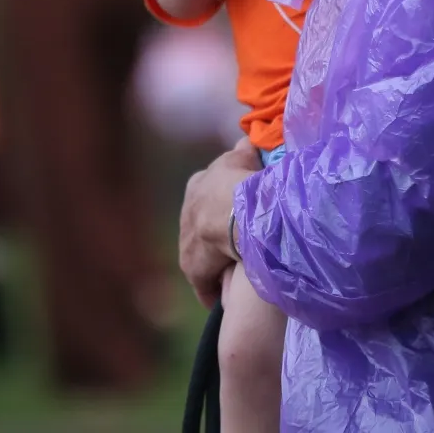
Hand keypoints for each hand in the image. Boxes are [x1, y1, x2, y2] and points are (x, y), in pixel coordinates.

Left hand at [178, 137, 261, 306]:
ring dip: (215, 263)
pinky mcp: (193, 266)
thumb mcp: (243, 157)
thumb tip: (247, 140)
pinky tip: (225, 295)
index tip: (233, 216)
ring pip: (202, 255)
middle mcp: (186, 213)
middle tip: (235, 245)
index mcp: (197, 185)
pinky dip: (214, 287)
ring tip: (233, 271)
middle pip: (201, 227)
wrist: (235, 210)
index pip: (206, 197)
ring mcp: (186, 241)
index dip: (221, 207)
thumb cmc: (242, 180)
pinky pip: (204, 282)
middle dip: (215, 236)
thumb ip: (244, 150)